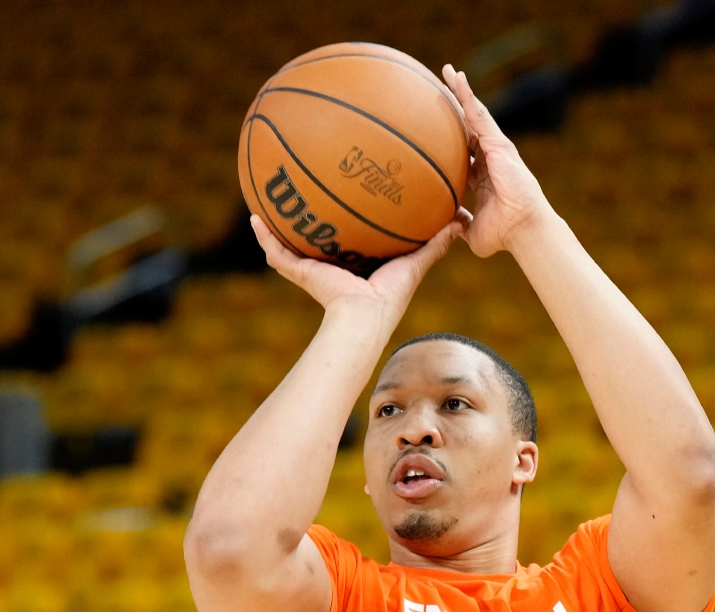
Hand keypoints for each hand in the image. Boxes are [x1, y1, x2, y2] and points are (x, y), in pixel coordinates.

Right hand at [250, 213, 461, 319]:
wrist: (364, 316)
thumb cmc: (391, 296)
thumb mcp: (416, 262)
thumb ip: (437, 243)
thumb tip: (459, 220)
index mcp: (359, 262)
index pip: (351, 236)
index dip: (349, 219)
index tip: (348, 196)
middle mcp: (333, 264)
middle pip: (317, 237)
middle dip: (309, 218)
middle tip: (304, 191)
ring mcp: (313, 268)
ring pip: (292, 243)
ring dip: (279, 225)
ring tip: (269, 199)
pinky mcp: (300, 271)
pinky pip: (278, 252)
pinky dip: (265, 237)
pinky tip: (255, 218)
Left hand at [442, 64, 551, 257]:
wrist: (522, 229)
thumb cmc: (503, 234)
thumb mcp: (472, 230)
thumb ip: (459, 224)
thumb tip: (446, 224)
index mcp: (484, 176)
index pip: (464, 151)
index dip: (451, 139)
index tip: (436, 128)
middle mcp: (490, 158)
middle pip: (469, 126)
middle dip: (456, 107)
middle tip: (440, 88)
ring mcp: (496, 149)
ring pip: (475, 114)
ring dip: (461, 93)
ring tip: (448, 72)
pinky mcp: (498, 144)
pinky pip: (479, 115)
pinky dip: (468, 97)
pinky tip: (457, 80)